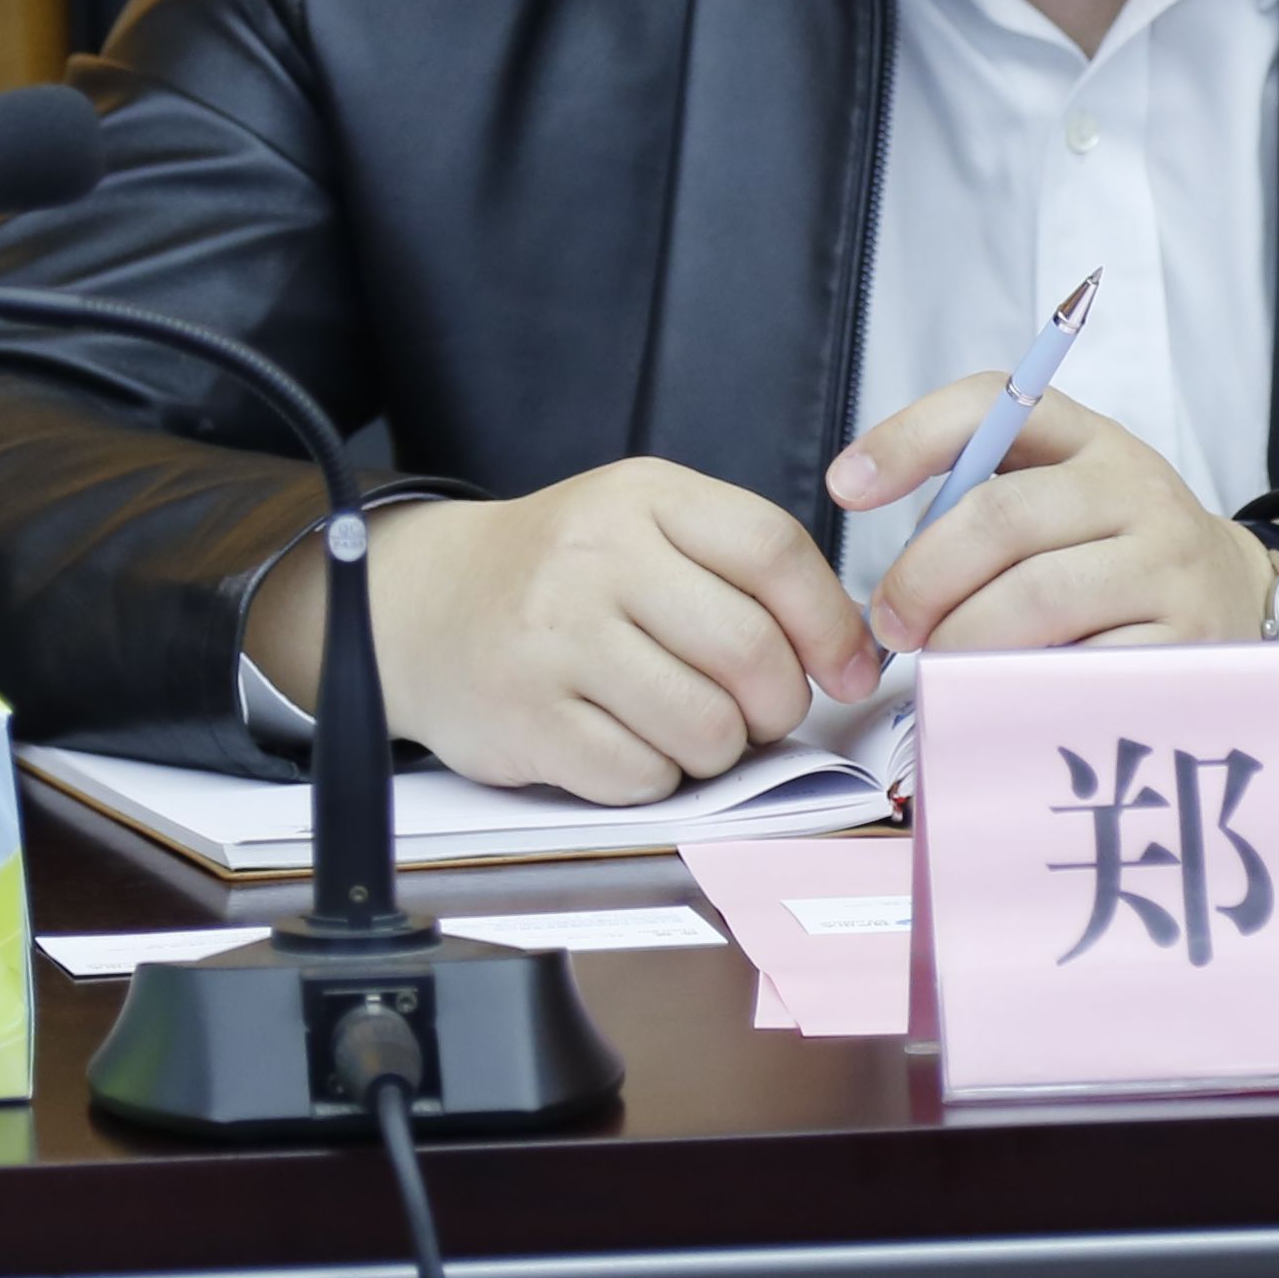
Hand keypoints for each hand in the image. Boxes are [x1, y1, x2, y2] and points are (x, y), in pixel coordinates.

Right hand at [252, 461, 876, 804]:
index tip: (848, 671)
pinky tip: (624, 741)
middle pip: (750, 652)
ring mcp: (555, 640)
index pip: (773, 551)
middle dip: (778, 704)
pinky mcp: (527, 719)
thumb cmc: (563, 573)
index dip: (830, 624)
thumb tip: (852, 650)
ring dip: (716, 748)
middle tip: (760, 712)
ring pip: (705, 729)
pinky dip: (653, 777)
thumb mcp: (646, 527)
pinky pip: (642, 778)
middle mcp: (594, 558)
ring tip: (683, 723)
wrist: (426, 604)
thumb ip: (743, 569)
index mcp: (641, 499)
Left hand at [833, 380, 1269, 654]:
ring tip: (939, 662)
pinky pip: (1079, 666)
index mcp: (1089, 438)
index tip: (844, 486)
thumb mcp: (1059, 498)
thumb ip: (978, 506)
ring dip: (962, 638)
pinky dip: (1021, 683)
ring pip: (1035, 597)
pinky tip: (998, 692)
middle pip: (999, 517)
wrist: (1236, 595)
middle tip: (891, 625)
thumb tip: (885, 580)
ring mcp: (1165, 565)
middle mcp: (1134, 487)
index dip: (908, 437)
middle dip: (922, 578)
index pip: (993, 403)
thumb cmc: (1113, 551)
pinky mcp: (1184, 641)